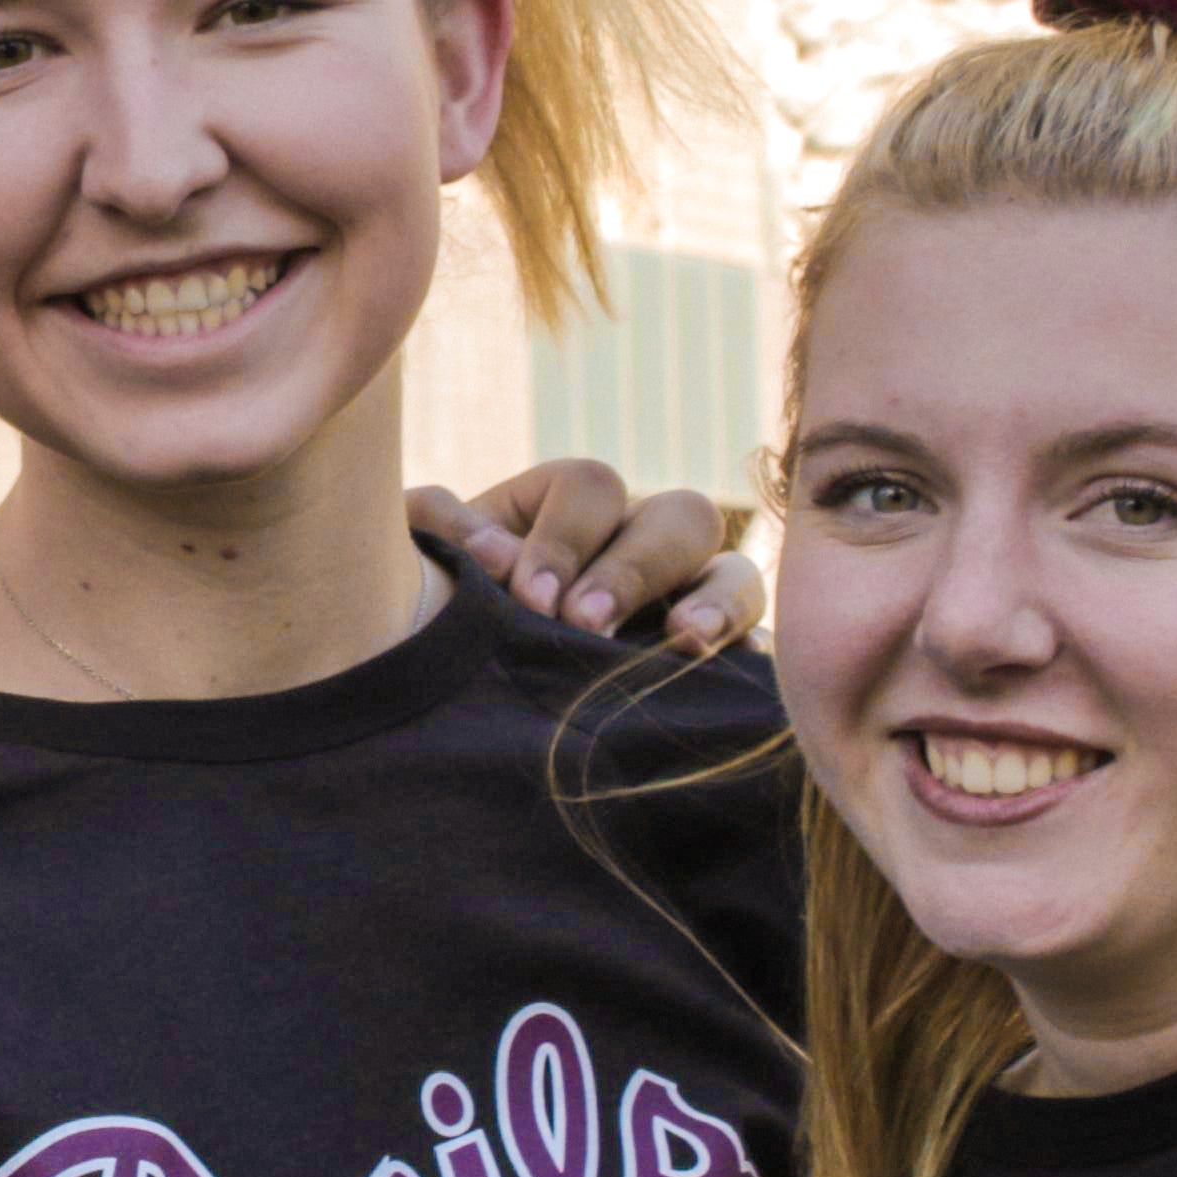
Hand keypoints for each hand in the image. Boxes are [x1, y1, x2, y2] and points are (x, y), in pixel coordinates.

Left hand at [414, 461, 764, 657]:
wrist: (454, 689)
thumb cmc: (438, 606)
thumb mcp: (423, 559)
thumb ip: (438, 531)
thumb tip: (497, 553)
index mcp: (569, 503)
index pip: (592, 487)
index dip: (564, 537)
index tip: (528, 596)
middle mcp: (639, 538)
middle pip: (681, 516)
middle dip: (633, 570)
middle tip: (584, 627)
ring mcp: (686, 597)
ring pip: (734, 573)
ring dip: (717, 602)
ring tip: (685, 643)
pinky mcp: (710, 660)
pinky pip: (754, 651)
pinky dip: (747, 662)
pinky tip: (726, 688)